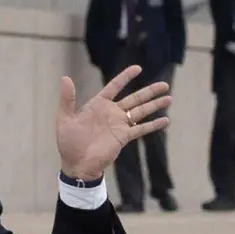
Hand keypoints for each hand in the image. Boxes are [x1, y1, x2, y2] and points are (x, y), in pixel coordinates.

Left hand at [56, 65, 171, 179]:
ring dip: (155, 105)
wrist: (77, 164)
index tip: (138, 68)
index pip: (114, 87)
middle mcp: (111, 113)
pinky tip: (166, 120)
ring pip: (141, 111)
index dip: (125, 77)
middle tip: (164, 84)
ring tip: (169, 98)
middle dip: (149, 91)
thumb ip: (67, 99)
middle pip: (134, 98)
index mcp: (97, 105)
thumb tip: (65, 78)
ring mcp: (119, 125)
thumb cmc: (69, 143)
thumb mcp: (65, 119)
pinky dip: (153, 125)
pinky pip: (141, 129)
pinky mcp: (124, 137)